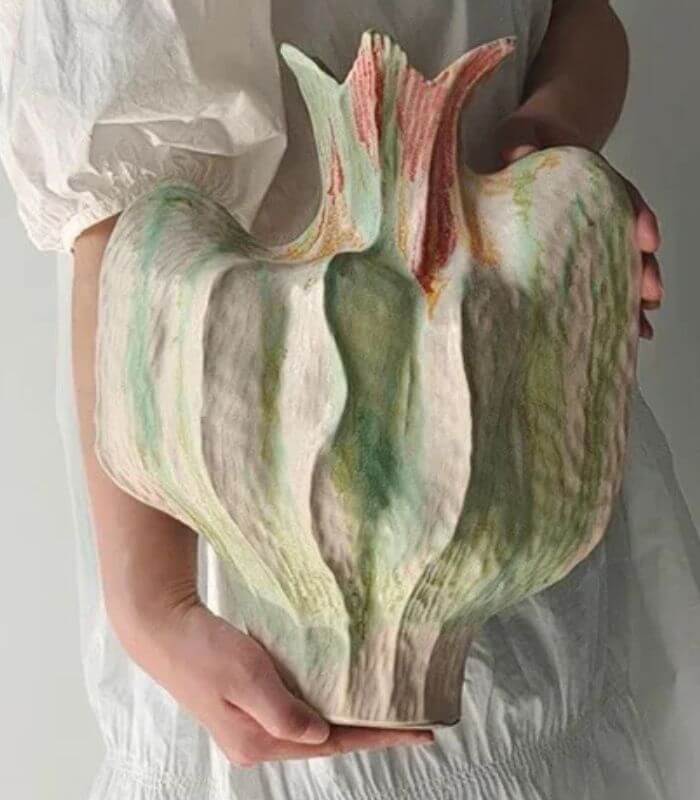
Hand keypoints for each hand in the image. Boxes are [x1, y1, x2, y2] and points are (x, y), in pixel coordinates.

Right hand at [112, 593, 433, 768]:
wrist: (164, 630)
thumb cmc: (204, 651)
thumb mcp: (247, 679)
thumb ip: (285, 712)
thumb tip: (322, 733)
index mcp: (259, 741)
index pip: (333, 743)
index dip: (379, 737)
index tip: (420, 733)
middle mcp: (258, 740)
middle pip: (325, 739)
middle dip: (368, 731)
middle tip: (411, 719)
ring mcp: (252, 723)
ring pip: (313, 724)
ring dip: (347, 717)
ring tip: (384, 706)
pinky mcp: (247, 703)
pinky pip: (297, 708)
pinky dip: (323, 702)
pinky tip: (340, 689)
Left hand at [493, 114, 663, 339]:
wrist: (528, 145)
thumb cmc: (525, 140)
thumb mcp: (520, 132)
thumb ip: (518, 140)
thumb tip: (515, 155)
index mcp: (591, 177)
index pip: (622, 195)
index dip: (637, 217)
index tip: (647, 239)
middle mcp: (599, 208)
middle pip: (629, 238)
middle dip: (643, 268)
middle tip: (651, 293)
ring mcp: (592, 232)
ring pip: (620, 264)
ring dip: (633, 296)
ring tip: (642, 327)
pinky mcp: (578, 252)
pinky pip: (599, 278)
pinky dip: (612, 304)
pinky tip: (622, 330)